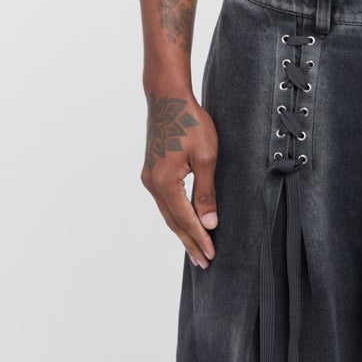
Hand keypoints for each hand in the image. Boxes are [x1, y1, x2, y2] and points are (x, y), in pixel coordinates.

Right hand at [142, 89, 218, 267]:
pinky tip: (184, 224)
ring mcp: (149, 178)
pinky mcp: (152, 172)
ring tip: (196, 250)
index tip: (212, 255)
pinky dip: (176, 216)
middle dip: (190, 243)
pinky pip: (165, 202)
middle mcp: (152, 183)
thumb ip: (206, 192)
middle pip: (173, 221)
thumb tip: (209, 223)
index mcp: (165, 182)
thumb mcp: (206, 157)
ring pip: (168, 213)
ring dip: (182, 232)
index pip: (185, 219)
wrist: (167, 98)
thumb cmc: (190, 122)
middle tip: (204, 263)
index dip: (199, 238)